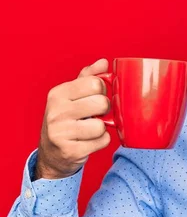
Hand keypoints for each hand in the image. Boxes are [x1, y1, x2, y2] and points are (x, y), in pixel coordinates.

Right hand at [36, 59, 111, 179]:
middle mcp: (56, 112)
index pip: (96, 83)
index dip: (102, 91)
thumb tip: (103, 62)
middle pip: (102, 103)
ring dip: (102, 128)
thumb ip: (88, 77)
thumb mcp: (72, 95)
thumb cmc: (66, 119)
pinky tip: (89, 141)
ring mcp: (61, 133)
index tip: (94, 97)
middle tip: (95, 115)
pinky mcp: (70, 151)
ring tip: (90, 129)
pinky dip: (101, 141)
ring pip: (102, 125)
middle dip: (104, 110)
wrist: (52, 154)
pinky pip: (102, 141)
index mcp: (58, 94)